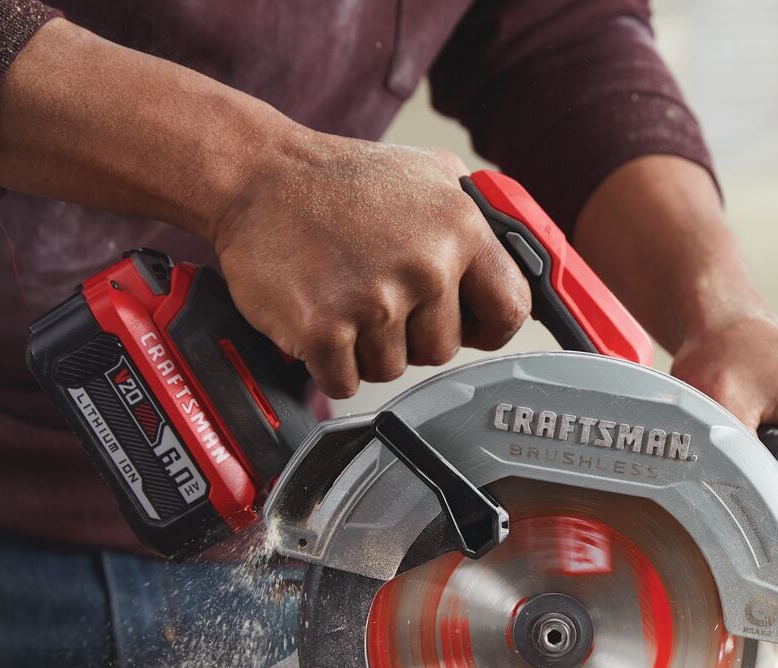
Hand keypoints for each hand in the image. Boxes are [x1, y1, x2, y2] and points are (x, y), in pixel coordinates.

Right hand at [212, 136, 530, 397]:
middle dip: (412, 334)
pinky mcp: (324, 331)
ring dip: (367, 347)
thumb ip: (481, 221)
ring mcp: (374, 301)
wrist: (256, 176)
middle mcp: (424, 265)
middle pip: (444, 350)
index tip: (468, 325)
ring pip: (393, 369)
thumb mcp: (431, 174)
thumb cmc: (342, 181)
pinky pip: (346, 382)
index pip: (510, 309)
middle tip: (377, 293)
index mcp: (460, 229)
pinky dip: (330, 364)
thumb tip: (522, 270)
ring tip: (344, 295)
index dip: (488, 326)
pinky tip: (319, 318)